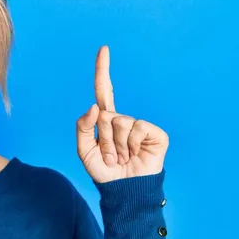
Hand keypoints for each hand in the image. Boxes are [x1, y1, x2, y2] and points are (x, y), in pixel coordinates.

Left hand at [76, 46, 169, 182]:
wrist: (124, 189)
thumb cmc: (104, 170)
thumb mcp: (84, 150)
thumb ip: (83, 127)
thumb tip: (95, 106)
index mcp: (106, 120)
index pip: (104, 91)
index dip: (103, 70)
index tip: (104, 49)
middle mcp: (123, 119)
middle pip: (104, 115)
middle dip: (102, 139)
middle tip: (110, 156)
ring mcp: (139, 125)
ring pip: (119, 122)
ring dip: (115, 145)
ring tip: (121, 157)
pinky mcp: (154, 132)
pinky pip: (136, 128)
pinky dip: (131, 144)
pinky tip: (134, 155)